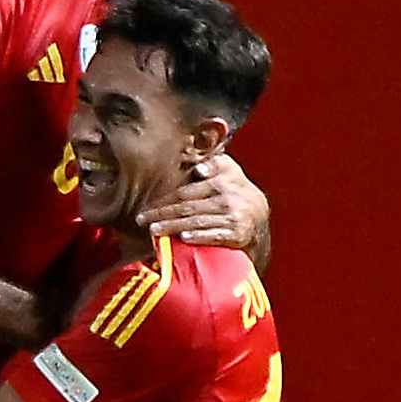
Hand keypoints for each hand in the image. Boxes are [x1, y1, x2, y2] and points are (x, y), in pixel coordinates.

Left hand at [136, 151, 268, 252]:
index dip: (164, 199)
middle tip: (141, 219)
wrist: (259, 216)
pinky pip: (214, 235)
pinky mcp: (237, 235)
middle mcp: (227, 198)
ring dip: (173, 226)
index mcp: (222, 180)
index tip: (146, 205)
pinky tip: (183, 238)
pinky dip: (199, 236)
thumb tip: (199, 168)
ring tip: (153, 231)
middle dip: (162, 214)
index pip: (186, 191)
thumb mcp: (229, 170)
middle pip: (187, 207)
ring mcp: (233, 217)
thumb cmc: (236, 190)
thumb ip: (214, 163)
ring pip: (196, 222)